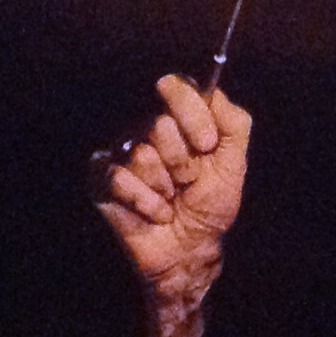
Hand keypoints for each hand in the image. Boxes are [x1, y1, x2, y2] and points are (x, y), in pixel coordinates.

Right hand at [93, 74, 251, 336]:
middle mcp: (148, 128)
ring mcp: (122, 152)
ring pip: (142, 154)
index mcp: (181, 118)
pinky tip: (155, 213)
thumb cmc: (210, 204)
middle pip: (160, 124)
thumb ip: (233, 122)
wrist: (190, 249)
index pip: (178, 87)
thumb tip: (212, 90)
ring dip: (165, 187)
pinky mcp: (102, 178)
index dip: (193, 114)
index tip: (206, 144)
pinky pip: (118, 178)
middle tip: (188, 182)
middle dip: (183, 162)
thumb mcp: (233, 163)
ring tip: (171, 198)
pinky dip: (146, 202)